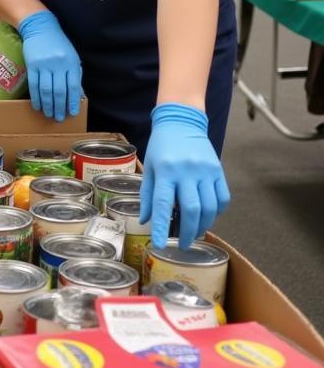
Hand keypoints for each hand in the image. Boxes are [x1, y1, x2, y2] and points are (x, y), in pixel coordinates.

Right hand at [18, 10, 81, 121]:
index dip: (72, 101)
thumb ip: (74, 73)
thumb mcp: (71, 55)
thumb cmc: (58, 43)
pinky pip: (33, 85)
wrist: (40, 27)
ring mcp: (44, 65)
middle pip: (59, 91)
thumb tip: (76, 94)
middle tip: (59, 118)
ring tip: (49, 114)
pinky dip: (36, 97)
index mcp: (71, 62)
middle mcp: (58, 64)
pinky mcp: (32, 65)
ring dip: (48, 105)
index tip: (72, 113)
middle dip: (59, 107)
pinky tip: (38, 105)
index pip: (73, 86)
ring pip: (46, 90)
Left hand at [141, 103, 229, 249]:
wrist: (181, 122)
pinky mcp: (218, 170)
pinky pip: (222, 198)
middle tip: (183, 245)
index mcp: (165, 170)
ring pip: (209, 207)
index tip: (159, 244)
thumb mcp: (149, 167)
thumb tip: (146, 221)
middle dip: (188, 232)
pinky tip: (208, 216)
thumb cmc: (161, 146)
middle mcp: (186, 171)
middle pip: (191, 209)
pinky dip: (217, 212)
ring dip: (203, 225)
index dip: (161, 226)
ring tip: (195, 233)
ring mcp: (205, 171)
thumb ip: (148, 195)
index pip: (163, 204)